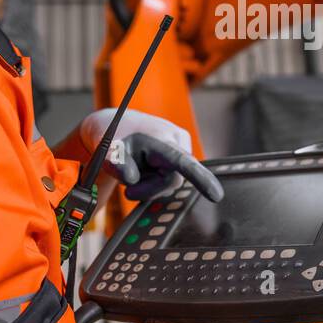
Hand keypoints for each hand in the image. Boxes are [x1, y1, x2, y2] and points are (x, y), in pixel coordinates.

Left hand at [78, 108, 222, 201]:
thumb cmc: (112, 136)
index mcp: (161, 137)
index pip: (183, 162)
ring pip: (171, 183)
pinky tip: (145, 169)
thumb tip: (131, 179)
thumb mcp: (106, 150)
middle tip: (128, 190)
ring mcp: (182, 147)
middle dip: (148, 189)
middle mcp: (177, 140)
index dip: (200, 179)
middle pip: (171, 182)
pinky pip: (171, 179)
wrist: (116, 126)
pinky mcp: (181, 155)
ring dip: (150, 184)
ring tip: (137, 168)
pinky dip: (155, 181)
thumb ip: (115, 164)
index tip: (216, 196)